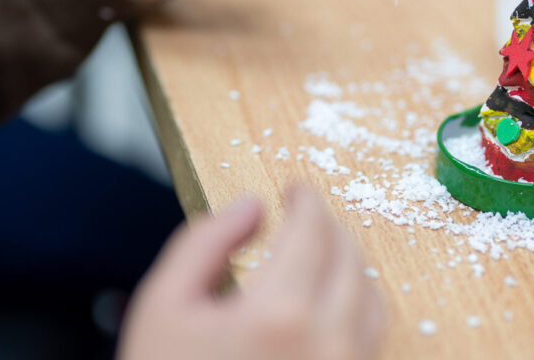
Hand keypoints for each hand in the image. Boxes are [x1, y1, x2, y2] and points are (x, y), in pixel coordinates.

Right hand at [118, 187, 384, 359]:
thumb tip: (252, 207)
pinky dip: (355, 308)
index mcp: (277, 314)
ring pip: (371, 300)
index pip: (312, 230)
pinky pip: (370, 340)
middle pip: (350, 259)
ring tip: (318, 254)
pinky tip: (325, 303)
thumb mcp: (163, 304)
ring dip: (349, 265)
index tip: (296, 189)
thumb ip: (205, 242)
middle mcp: (326, 345)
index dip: (306, 200)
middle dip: (329, 227)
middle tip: (306, 215)